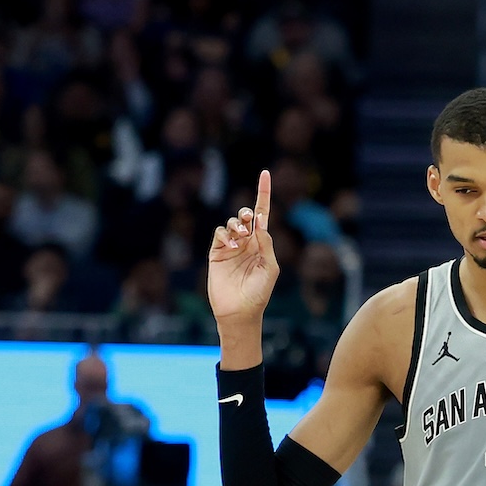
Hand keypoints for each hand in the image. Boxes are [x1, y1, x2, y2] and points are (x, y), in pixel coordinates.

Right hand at [207, 170, 279, 327]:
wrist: (240, 312)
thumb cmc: (259, 292)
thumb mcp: (269, 267)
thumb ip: (266, 242)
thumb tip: (261, 219)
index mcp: (261, 243)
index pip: (263, 214)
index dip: (264, 193)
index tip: (265, 173)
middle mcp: (246, 242)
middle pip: (246, 216)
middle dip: (247, 212)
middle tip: (249, 219)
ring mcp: (231, 247)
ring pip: (232, 223)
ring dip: (236, 225)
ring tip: (240, 236)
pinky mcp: (217, 253)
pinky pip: (219, 234)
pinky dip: (225, 235)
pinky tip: (232, 246)